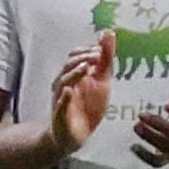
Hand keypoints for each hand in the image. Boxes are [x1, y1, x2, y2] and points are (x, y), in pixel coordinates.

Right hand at [49, 31, 112, 158]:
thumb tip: (108, 33)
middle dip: (82, 60)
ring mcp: (61, 99)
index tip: (100, 48)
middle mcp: (64, 84)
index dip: (87, 51)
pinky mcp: (60, 116)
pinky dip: (64, 99)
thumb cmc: (87, 105)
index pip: (75, 57)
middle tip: (96, 56)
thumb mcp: (101, 81)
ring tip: (85, 68)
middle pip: (68, 67)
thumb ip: (105, 59)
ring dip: (74, 75)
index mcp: (75, 75)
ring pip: (63, 83)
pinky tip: (69, 92)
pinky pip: (60, 106)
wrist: (74, 135)